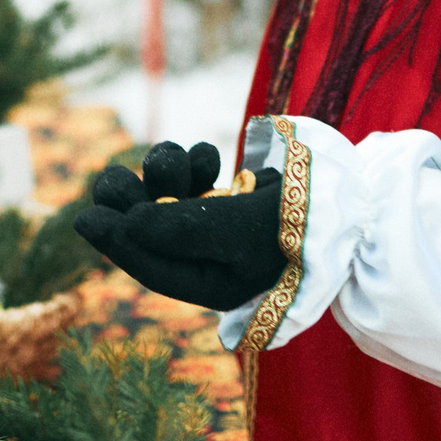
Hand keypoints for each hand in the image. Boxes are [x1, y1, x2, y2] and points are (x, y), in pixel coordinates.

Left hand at [75, 140, 285, 311]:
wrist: (355, 199)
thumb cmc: (299, 223)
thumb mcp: (237, 230)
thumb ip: (182, 229)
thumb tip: (125, 224)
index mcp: (213, 284)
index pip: (152, 266)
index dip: (117, 243)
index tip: (85, 218)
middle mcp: (213, 258)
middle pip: (152, 230)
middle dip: (132, 202)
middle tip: (115, 179)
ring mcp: (222, 225)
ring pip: (169, 196)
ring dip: (167, 172)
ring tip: (183, 159)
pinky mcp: (233, 193)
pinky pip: (198, 177)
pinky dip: (198, 162)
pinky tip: (212, 157)